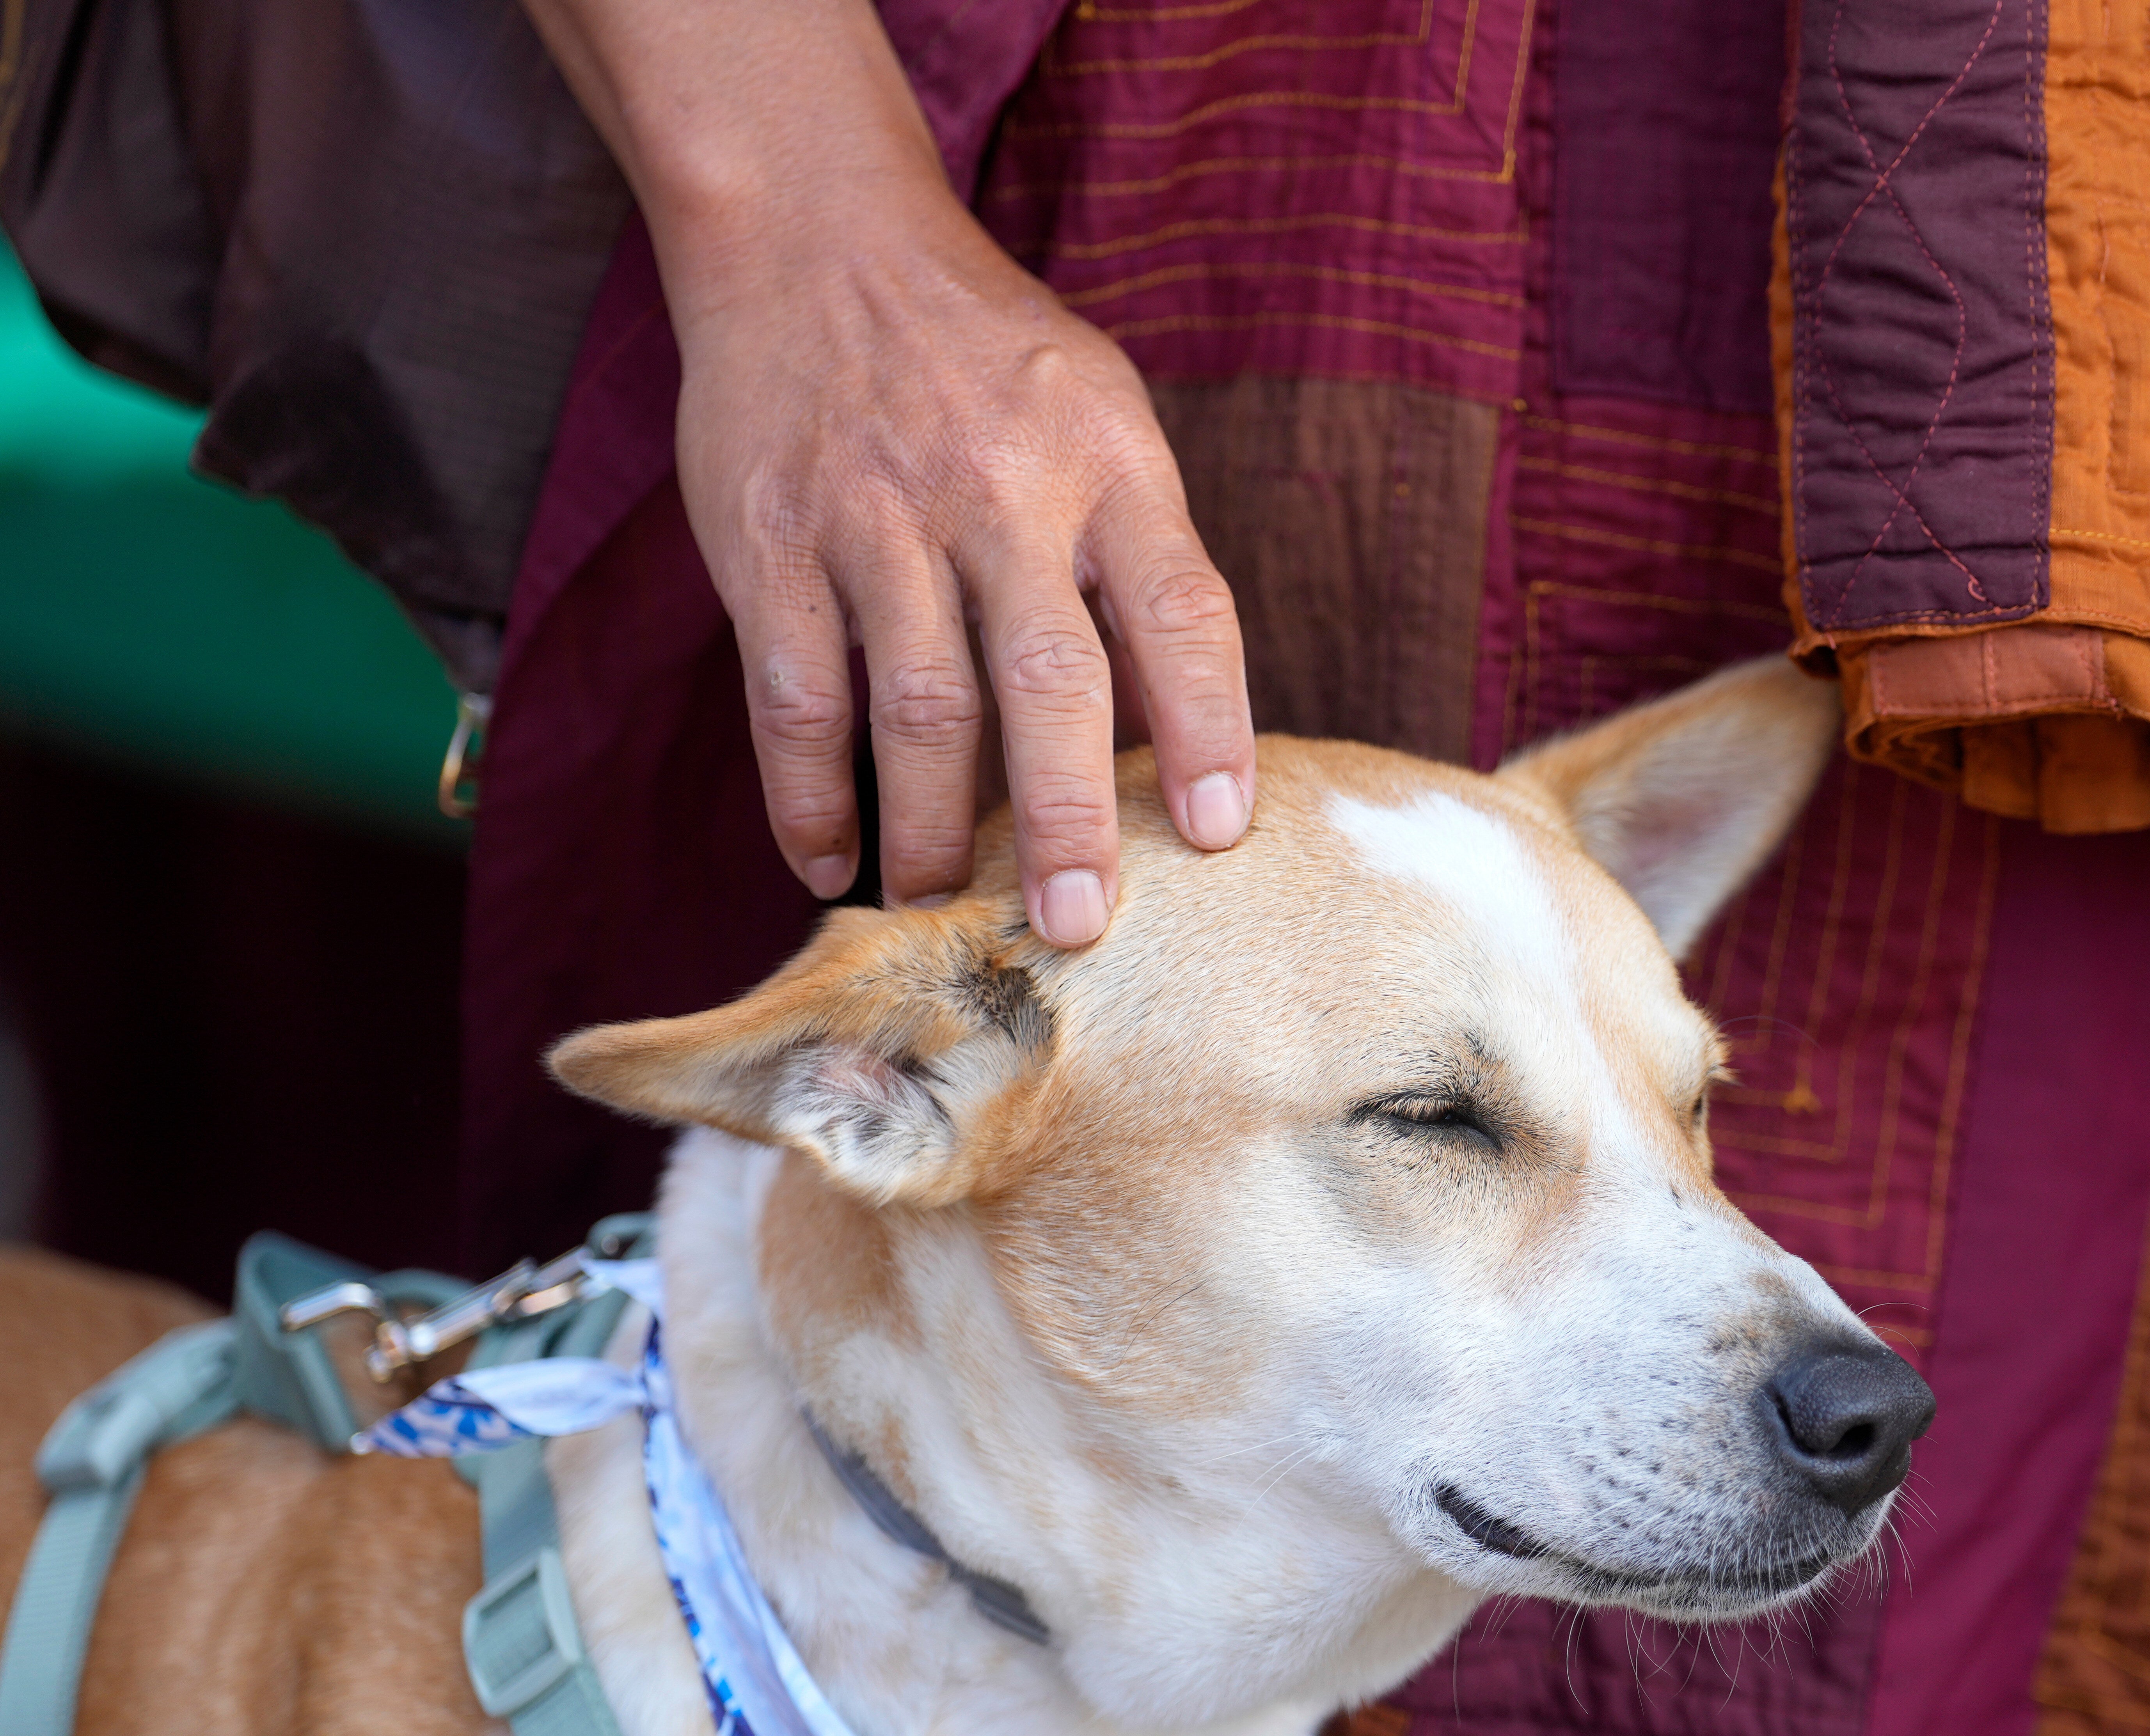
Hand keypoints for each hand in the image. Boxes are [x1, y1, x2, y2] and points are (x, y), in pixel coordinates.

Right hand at [524, 0, 1250, 944]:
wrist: (816, 232)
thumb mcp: (1100, 418)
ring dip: (930, 832)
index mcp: (1106, 458)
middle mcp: (998, 488)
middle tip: (1077, 927)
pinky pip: (794, 698)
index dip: (1209, 729)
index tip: (1218, 834)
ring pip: (916, 708)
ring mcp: (877, 516)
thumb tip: (1178, 733)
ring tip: (945, 912)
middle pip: (1048, 680)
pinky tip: (832, 864)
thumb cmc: (986, 358)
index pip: (1182, 610)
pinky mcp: (768, 541)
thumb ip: (1139, 560)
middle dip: (1066, 820)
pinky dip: (811, 796)